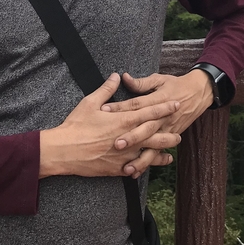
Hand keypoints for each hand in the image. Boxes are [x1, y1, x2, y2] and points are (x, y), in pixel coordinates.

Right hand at [39, 73, 180, 178]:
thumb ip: (106, 89)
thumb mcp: (90, 102)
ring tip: (171, 152)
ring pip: (148, 154)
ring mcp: (123, 154)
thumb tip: (116, 76)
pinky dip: (144, 166)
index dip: (164, 108)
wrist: (64, 151)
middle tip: (180, 133)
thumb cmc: (76, 126)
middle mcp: (128, 138)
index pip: (150, 112)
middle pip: (155, 135)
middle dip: (169, 134)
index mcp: (123, 120)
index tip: (176, 104)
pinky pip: (135, 167)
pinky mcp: (116, 168)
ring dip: (161, 153)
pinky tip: (150, 166)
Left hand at [101, 70, 214, 176]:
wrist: (199, 93)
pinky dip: (148, 163)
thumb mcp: (159, 79)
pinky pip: (158, 152)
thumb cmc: (175, 84)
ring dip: (141, 157)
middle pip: (146, 128)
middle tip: (117, 144)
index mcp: (157, 100)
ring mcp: (167, 129)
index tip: (105, 111)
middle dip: (132, 137)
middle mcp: (162, 117)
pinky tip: (136, 172)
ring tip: (127, 167)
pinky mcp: (170, 137)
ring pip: (153, 145)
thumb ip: (141, 83)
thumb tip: (123, 77)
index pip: (137, 104)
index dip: (121, 107)